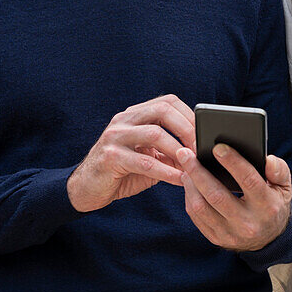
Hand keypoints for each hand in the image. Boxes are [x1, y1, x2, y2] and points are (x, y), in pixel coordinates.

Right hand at [67, 94, 195, 212]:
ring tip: (194, 165)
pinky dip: (166, 171)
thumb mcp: (149, 158)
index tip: (205, 133)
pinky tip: (180, 180)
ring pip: (154, 134)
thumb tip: (200, 152)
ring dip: (179, 150)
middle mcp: (124, 120)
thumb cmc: (122, 171)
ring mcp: (115, 136)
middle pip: (162, 110)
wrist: (85, 189)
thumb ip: (170, 152)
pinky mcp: (109, 157)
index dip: (189, 115)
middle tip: (202, 148)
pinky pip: (144, 162)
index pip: (167, 101)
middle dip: (187, 129)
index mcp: (134, 114)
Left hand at [176, 144, 291, 250]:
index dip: (233, 162)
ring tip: (185, 167)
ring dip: (190, 185)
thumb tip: (267, 159)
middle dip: (198, 172)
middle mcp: (248, 223)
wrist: (271, 239)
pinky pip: (197, 217)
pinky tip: (189, 183)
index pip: (249, 181)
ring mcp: (230, 234)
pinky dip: (190, 198)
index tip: (217, 147)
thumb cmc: (274, 204)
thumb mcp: (284, 186)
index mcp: (267, 206)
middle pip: (217, 195)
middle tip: (185, 153)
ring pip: (201, 207)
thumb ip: (278, 170)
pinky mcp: (217, 239)